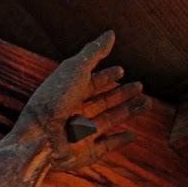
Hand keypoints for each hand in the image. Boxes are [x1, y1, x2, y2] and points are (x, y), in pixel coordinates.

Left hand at [19, 31, 147, 171]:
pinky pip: (107, 145)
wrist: (40, 138)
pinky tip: (134, 134)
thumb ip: (94, 52)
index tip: (121, 70)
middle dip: (121, 93)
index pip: (90, 81)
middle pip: (102, 100)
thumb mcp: (75, 69)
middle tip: (140, 85)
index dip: (106, 76)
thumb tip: (111, 33)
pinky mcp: (87, 152)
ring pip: (110, 120)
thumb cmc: (54, 100)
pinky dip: (121, 140)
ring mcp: (80, 133)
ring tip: (147, 102)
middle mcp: (73, 112)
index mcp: (67, 92)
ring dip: (128, 111)